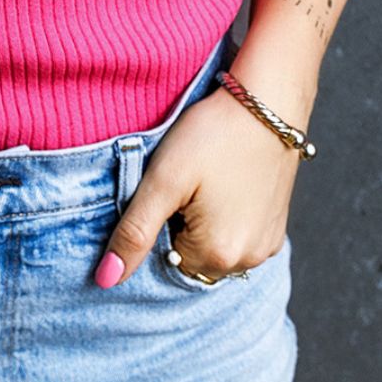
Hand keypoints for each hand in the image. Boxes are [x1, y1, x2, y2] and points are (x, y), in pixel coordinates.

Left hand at [95, 86, 301, 287]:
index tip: (169, 191)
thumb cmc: (213, 135)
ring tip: (206, 182)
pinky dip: (225, 220)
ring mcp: (267, 246)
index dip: (159, 224)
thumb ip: (134, 233)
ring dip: (202, 226)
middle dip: (180, 228)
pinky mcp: (276, 229)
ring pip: (213, 249)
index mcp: (217, 255)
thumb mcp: (163, 181)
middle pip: (190, 259)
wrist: (267, 101)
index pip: (164, 260)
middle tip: (186, 184)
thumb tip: (105, 280)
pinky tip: (224, 185)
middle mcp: (248, 261)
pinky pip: (238, 238)